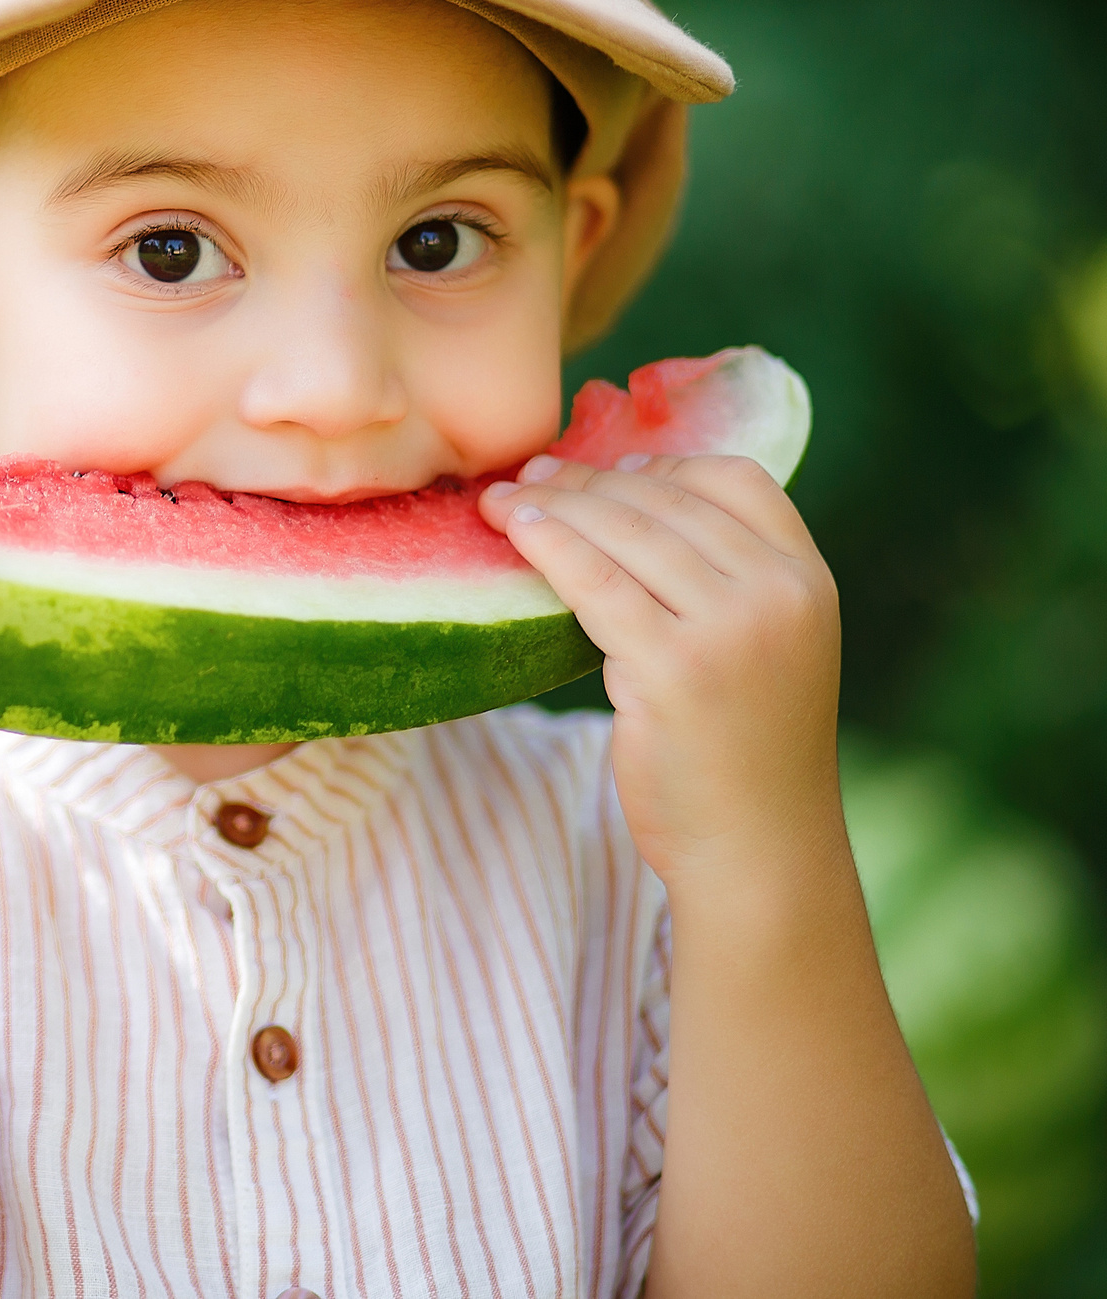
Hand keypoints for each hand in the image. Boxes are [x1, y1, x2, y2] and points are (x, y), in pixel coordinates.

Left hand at [478, 452, 842, 886]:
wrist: (757, 849)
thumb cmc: (743, 750)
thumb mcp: (765, 649)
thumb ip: (723, 581)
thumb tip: (626, 502)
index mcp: (809, 581)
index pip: (737, 479)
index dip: (665, 463)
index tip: (608, 469)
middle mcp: (779, 595)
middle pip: (667, 500)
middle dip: (587, 481)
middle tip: (530, 474)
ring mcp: (730, 631)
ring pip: (623, 533)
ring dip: (553, 504)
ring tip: (503, 497)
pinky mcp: (673, 669)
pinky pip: (592, 581)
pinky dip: (546, 544)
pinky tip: (512, 531)